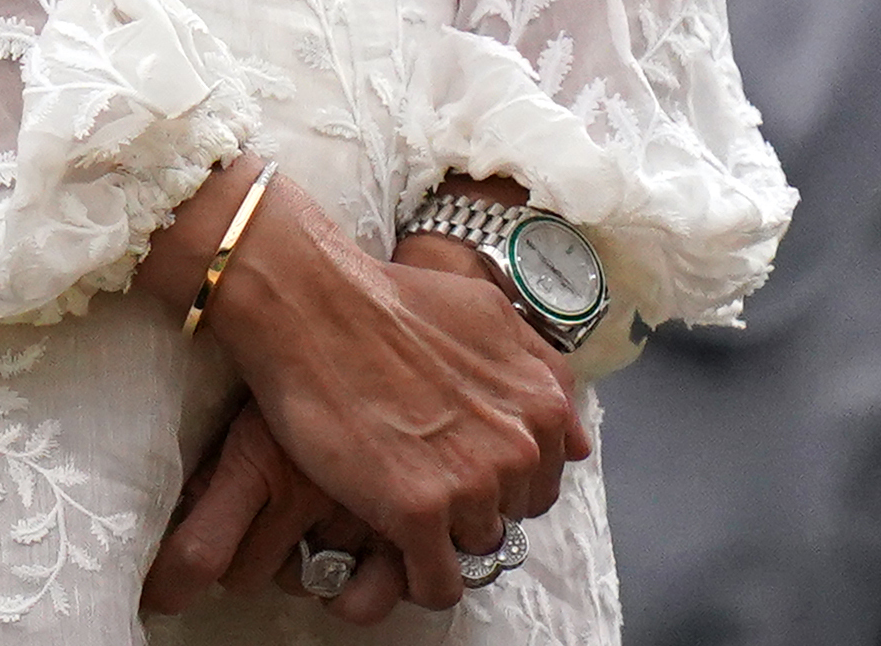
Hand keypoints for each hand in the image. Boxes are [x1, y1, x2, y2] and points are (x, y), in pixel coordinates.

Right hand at [152, 168, 587, 602]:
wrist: (307, 302)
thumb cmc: (386, 299)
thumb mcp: (486, 312)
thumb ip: (539, 367)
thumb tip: (573, 428)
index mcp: (541, 405)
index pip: (541, 481)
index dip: (495, 478)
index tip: (454, 466)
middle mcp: (519, 450)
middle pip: (507, 516)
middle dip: (469, 506)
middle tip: (418, 480)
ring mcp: (469, 484)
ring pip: (473, 548)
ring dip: (440, 537)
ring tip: (395, 505)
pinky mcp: (416, 512)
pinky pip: (437, 581)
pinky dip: (418, 577)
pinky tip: (392, 551)